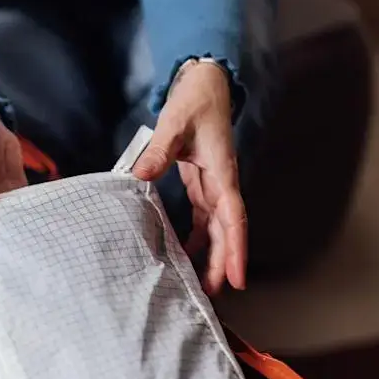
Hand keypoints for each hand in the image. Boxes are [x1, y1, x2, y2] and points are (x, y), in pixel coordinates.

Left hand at [133, 62, 246, 293]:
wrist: (204, 85)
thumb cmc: (195, 101)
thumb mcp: (174, 123)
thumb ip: (159, 149)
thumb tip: (141, 173)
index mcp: (222, 172)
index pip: (233, 217)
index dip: (236, 248)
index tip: (237, 277)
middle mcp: (222, 184)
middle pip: (227, 231)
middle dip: (224, 263)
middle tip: (214, 293)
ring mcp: (213, 186)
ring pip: (217, 228)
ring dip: (212, 255)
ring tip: (201, 284)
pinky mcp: (201, 185)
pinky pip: (203, 219)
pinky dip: (196, 238)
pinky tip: (183, 254)